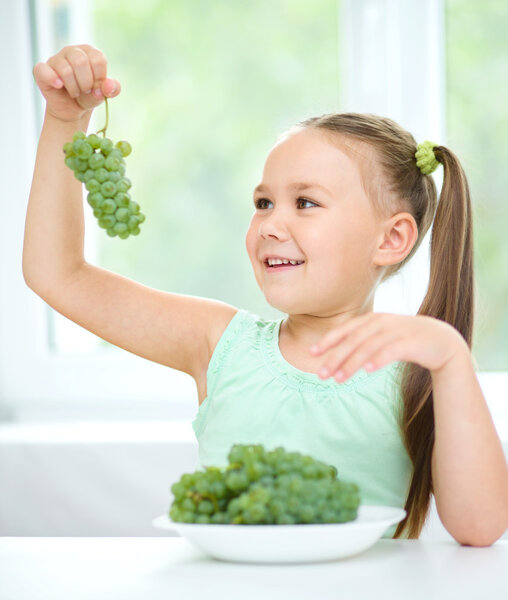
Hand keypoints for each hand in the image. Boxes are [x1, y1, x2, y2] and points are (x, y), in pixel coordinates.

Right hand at [32, 44, 120, 122]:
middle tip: (85, 91)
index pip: (98, 60)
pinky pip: (43, 70)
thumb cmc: (89, 96)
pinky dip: (52, 79)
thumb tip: (108, 85)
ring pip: (65, 69)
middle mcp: (72, 51)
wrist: (72, 109)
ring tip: (75, 93)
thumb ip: (111, 89)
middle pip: (81, 61)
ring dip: (73, 88)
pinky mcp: (42, 70)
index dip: (99, 78)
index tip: (96, 86)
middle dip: (86, 83)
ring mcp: (56, 59)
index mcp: (90, 52)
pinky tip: (59, 85)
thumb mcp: (103, 94)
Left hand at [309, 312, 467, 381]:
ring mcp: (396, 330)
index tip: (311, 353)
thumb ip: (361, 341)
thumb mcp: (381, 336)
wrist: (441, 339)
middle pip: (352, 341)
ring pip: (368, 348)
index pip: (344, 330)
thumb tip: (334, 356)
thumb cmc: (405, 340)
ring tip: (338, 379)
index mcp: (371, 319)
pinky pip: (391, 351)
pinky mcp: (410, 342)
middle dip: (335, 358)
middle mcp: (381, 322)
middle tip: (321, 375)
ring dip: (351, 364)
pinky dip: (378, 359)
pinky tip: (367, 370)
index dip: (327, 341)